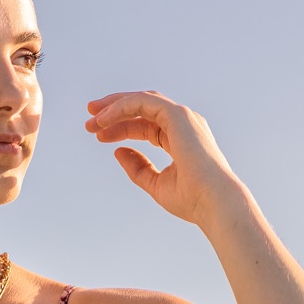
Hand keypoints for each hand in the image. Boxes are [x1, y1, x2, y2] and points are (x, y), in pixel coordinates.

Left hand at [85, 91, 237, 227]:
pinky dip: (123, 107)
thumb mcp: (156, 184)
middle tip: (90, 119)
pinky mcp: (178, 115)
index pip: (145, 126)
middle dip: (114, 111)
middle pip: (142, 108)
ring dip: (115, 106)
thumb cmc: (192, 200)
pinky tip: (105, 119)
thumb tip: (118, 152)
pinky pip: (144, 102)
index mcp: (180, 139)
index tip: (98, 136)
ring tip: (93, 116)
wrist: (214, 202)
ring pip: (142, 101)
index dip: (120, 128)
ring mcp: (182, 117)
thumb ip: (138, 168)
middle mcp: (183, 124)